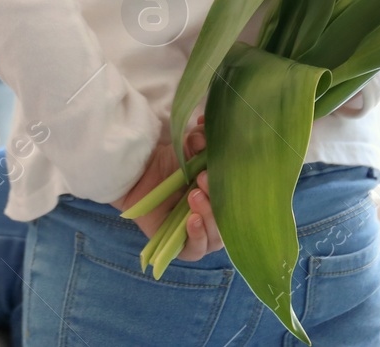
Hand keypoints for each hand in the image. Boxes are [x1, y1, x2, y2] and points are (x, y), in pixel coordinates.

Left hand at [113, 119, 223, 261]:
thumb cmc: (168, 164)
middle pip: (230, 219)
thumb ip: (199, 140)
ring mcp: (201, 234)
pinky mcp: (182, 246)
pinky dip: (197, 235)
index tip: (220, 168)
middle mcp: (217, 218)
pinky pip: (196, 249)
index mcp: (226, 197)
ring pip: (216, 235)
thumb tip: (206, 130)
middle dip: (218, 200)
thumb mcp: (186, 149)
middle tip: (202, 180)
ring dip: (208, 215)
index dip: (236, 188)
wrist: (137, 176)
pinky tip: (192, 220)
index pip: (242, 202)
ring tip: (194, 196)